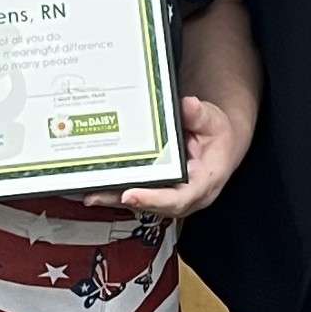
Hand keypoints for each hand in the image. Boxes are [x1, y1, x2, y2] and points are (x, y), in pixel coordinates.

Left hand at [83, 95, 250, 218]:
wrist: (220, 144)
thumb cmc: (216, 135)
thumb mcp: (213, 120)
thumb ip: (199, 115)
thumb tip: (188, 105)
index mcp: (204, 182)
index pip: (179, 198)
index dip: (153, 199)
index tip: (130, 194)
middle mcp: (187, 196)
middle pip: (154, 206)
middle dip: (124, 201)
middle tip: (98, 194)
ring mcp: (173, 196)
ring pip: (143, 204)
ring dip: (115, 200)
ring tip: (90, 193)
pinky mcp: (160, 191)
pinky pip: (139, 195)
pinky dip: (118, 192)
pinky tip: (97, 185)